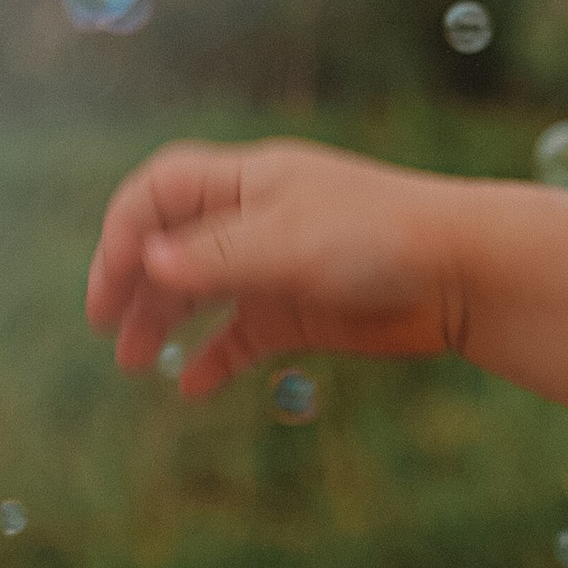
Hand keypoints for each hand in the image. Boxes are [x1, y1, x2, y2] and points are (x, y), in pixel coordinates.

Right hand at [85, 140, 474, 396]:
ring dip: (164, 320)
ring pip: (202, 290)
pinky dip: (213, 356)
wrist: (461, 273)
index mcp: (248, 182)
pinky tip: (191, 386)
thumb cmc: (376, 237)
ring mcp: (278, 266)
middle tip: (106, 328)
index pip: (162, 191)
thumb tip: (145, 260)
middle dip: (134, 280)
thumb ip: (214, 255)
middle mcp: (256, 219)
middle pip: (173, 243)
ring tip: (132, 361)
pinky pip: (242, 333)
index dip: (126, 230)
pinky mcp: (303, 311)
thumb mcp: (286, 243)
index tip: (111, 282)